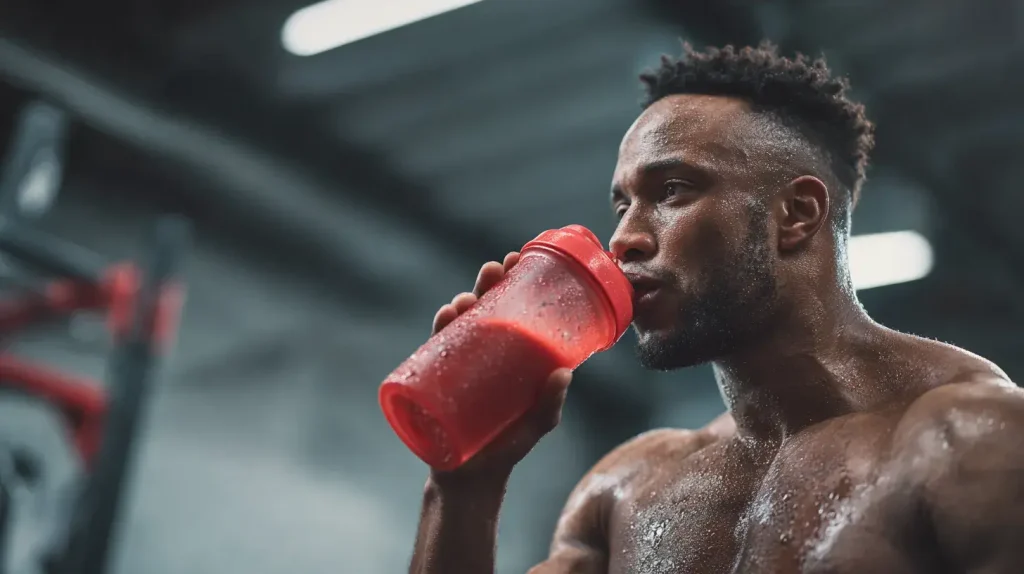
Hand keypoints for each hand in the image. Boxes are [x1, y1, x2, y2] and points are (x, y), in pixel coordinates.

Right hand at [429, 252, 572, 485]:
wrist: (470, 480)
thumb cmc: (507, 449)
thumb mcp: (536, 425)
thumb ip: (549, 405)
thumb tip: (565, 373)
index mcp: (508, 356)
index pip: (510, 310)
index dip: (512, 281)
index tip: (518, 258)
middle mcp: (483, 354)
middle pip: (484, 309)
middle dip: (487, 284)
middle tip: (495, 269)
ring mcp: (459, 365)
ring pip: (459, 324)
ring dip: (463, 303)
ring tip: (470, 296)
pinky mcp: (437, 380)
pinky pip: (436, 348)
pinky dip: (440, 329)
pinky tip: (447, 316)